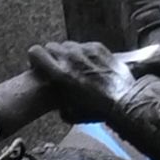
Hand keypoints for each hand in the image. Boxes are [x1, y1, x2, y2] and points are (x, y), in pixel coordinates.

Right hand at [24, 39, 141, 123]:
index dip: (35, 58)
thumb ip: (60, 106)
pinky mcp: (99, 47)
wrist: (124, 101)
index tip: (38, 65)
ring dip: (68, 53)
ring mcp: (85, 51)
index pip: (36, 52)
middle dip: (52, 56)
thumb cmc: (97, 110)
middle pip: (51, 46)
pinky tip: (91, 64)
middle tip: (59, 67)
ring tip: (77, 66)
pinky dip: (84, 53)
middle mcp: (70, 58)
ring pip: (68, 45)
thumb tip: (59, 107)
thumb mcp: (72, 114)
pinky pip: (84, 45)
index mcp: (60, 74)